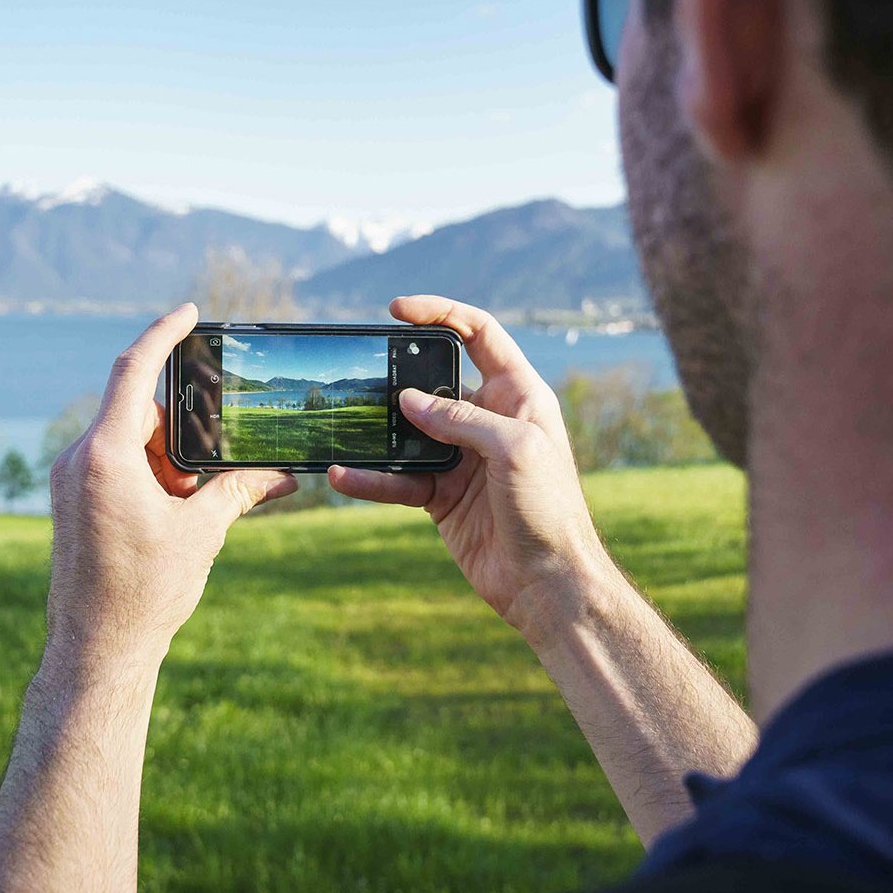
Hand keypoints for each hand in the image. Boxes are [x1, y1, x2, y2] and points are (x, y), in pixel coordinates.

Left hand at [45, 303, 297, 670]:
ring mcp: (70, 481)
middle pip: (139, 412)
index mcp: (105, 455)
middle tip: (212, 466)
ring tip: (190, 507)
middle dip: (183, 431)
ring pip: (128, 442)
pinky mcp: (70, 502)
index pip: (135, 370)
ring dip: (166, 461)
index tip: (188, 311)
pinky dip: (147, 476)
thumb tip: (284, 476)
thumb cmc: (144, 593)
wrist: (96, 650)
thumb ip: (238, 491)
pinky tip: (173, 512)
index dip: (163, 333)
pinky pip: (113, 466)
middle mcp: (79, 459)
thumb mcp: (202, 533)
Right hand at [328, 296, 614, 641]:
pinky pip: (399, 477)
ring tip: (343, 427)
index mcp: (518, 395)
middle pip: (435, 380)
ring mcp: (463, 458)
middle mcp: (489, 420)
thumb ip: (460, 417)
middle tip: (363, 372)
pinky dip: (372, 478)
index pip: (479, 334)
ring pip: (409, 432)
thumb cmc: (549, 509)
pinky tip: (346, 476)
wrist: (548, 582)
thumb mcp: (513, 448)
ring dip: (377, 431)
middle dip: (398, 376)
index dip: (442, 313)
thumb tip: (408, 401)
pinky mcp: (442, 495)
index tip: (398, 309)